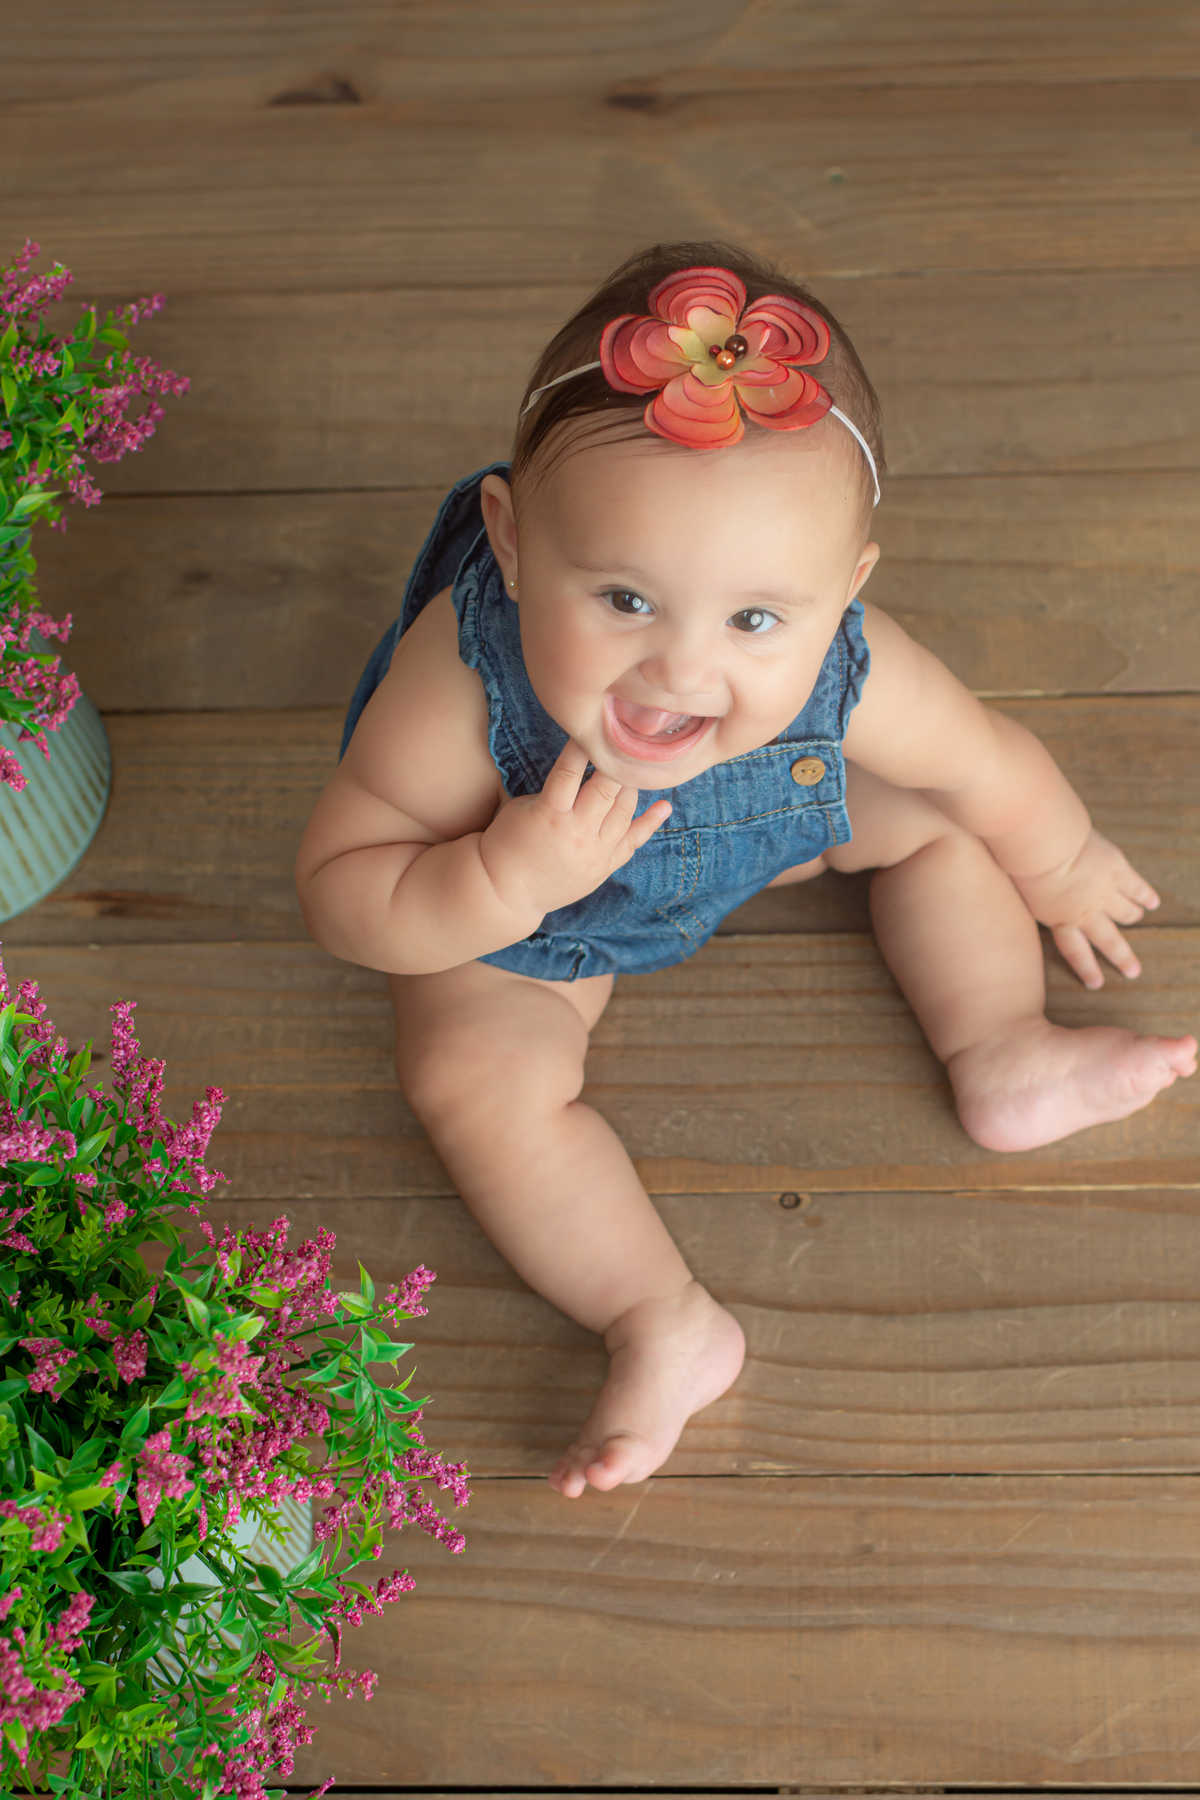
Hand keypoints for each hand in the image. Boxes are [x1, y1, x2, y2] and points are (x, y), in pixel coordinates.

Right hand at [478, 738, 671, 924]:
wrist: (506, 892)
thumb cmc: (506, 844)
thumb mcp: (519, 808)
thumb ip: (550, 790)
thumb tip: (578, 770)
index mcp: (549, 814)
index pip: (569, 772)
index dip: (581, 748)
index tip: (591, 728)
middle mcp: (576, 833)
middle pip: (606, 790)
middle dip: (616, 765)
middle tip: (624, 745)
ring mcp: (593, 853)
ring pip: (624, 813)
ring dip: (632, 788)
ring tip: (636, 768)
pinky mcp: (603, 868)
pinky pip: (632, 843)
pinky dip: (650, 824)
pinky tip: (664, 806)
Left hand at [1012, 828, 1159, 988]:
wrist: (1044, 846)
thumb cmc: (1022, 866)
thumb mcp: (1022, 896)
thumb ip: (1034, 905)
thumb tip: (1034, 906)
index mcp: (1059, 920)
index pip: (1075, 951)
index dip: (1087, 968)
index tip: (1097, 984)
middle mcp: (1085, 912)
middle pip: (1108, 940)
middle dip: (1122, 957)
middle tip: (1133, 971)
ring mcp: (1104, 892)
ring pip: (1126, 913)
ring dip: (1133, 917)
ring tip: (1137, 918)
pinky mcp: (1117, 870)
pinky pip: (1137, 888)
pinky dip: (1146, 896)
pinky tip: (1153, 903)